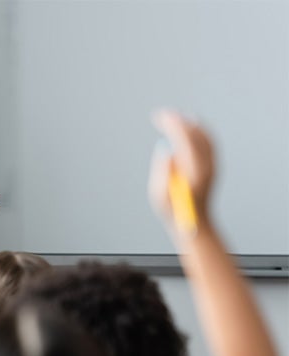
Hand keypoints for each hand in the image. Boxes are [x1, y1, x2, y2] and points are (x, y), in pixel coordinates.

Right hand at [149, 110, 214, 231]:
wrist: (195, 223)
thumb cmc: (174, 211)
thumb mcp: (160, 195)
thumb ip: (162, 171)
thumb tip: (166, 150)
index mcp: (193, 171)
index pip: (185, 139)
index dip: (173, 125)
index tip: (159, 117)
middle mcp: (207, 166)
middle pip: (196, 134)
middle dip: (178, 121)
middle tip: (162, 114)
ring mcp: (212, 165)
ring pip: (205, 136)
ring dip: (189, 123)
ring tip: (174, 116)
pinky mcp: (213, 166)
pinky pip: (209, 142)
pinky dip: (199, 130)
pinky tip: (190, 126)